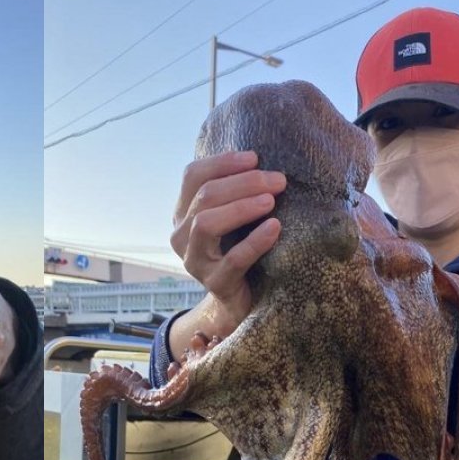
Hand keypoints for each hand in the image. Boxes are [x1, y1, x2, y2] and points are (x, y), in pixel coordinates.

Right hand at [167, 151, 284, 363]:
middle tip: (277, 180)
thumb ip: (236, 193)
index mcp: (183, 214)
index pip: (192, 176)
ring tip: (271, 201)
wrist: (238, 302)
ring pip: (206, 223)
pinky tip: (274, 227)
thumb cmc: (239, 250)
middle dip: (244, 182)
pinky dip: (255, 241)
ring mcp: (194, 261)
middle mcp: (181, 235)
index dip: (222, 162)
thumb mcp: (232, 219)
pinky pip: (233, 259)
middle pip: (205, 196)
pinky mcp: (214, 283)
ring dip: (242, 207)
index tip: (255, 157)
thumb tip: (266, 162)